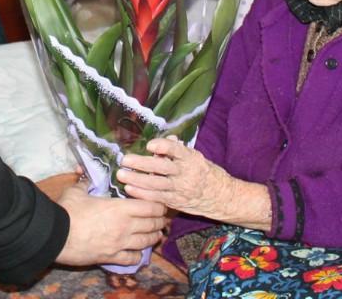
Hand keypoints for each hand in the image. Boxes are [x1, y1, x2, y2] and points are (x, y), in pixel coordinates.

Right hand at [51, 180, 167, 266]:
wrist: (55, 236)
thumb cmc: (67, 211)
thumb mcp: (77, 191)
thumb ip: (85, 182)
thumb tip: (83, 172)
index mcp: (121, 207)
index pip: (151, 206)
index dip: (159, 205)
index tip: (160, 204)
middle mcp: (125, 226)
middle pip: (153, 224)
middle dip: (159, 221)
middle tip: (161, 219)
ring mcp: (120, 243)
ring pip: (146, 242)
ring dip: (154, 238)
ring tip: (156, 235)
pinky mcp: (111, 257)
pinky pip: (132, 259)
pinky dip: (138, 256)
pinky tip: (138, 253)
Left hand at [117, 136, 235, 219]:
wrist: (220, 196)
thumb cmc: (205, 172)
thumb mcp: (195, 157)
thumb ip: (178, 150)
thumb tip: (165, 140)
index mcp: (191, 158)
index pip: (176, 150)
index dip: (163, 147)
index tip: (150, 145)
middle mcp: (186, 173)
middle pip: (161, 168)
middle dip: (141, 164)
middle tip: (125, 160)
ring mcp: (180, 189)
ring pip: (155, 184)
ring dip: (136, 180)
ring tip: (122, 175)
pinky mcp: (175, 201)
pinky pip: (156, 197)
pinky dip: (142, 193)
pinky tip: (130, 188)